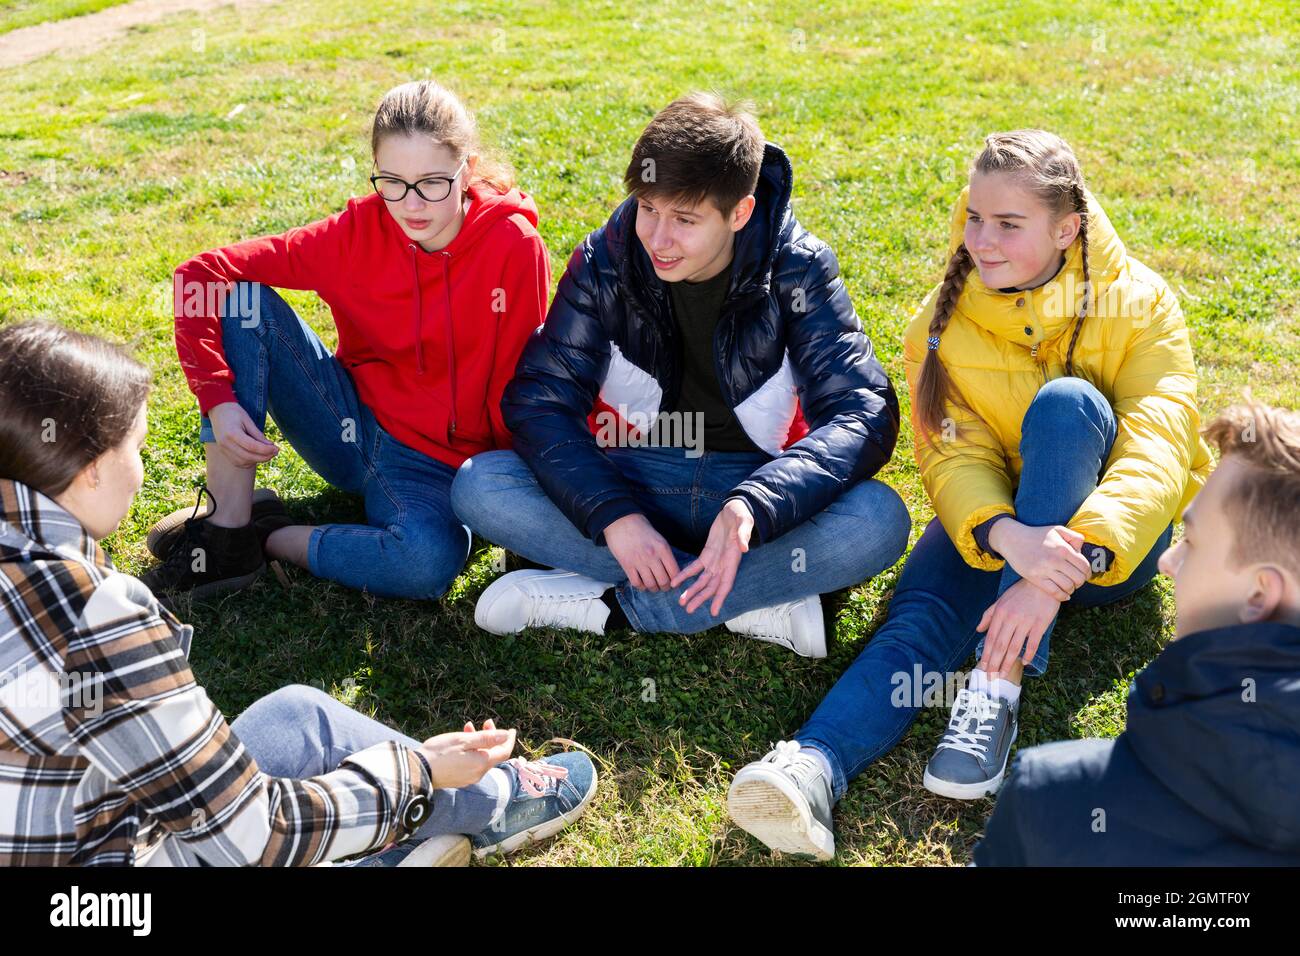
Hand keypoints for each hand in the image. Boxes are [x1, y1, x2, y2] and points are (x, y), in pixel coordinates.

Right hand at [208, 401, 278, 467]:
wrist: (218, 410)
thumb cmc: (234, 412)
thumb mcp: (248, 420)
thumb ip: (258, 434)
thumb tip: (271, 446)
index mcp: (232, 433)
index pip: (252, 446)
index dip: (266, 450)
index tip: (277, 448)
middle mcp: (226, 443)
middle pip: (248, 456)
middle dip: (264, 457)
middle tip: (275, 452)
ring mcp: (223, 449)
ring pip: (242, 462)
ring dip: (257, 461)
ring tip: (268, 454)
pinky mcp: (223, 451)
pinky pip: (237, 463)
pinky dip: (249, 462)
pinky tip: (257, 457)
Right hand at [418, 718, 515, 789]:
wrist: (418, 771)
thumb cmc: (440, 753)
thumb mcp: (464, 740)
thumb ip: (487, 738)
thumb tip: (506, 735)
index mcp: (482, 763)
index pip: (504, 752)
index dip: (509, 740)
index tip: (511, 729)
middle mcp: (478, 774)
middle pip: (492, 754)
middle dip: (492, 737)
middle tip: (486, 722)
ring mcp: (468, 778)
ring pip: (481, 757)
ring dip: (479, 742)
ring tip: (469, 727)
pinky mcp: (458, 779)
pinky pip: (471, 763)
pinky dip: (471, 751)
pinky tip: (461, 741)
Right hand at [603, 513, 679, 590]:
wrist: (621, 521)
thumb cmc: (641, 529)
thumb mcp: (658, 538)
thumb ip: (665, 554)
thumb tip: (672, 571)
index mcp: (663, 548)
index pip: (675, 572)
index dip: (676, 581)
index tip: (673, 582)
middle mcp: (652, 556)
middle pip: (664, 581)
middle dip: (665, 587)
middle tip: (663, 586)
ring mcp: (639, 561)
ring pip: (651, 584)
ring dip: (653, 588)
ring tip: (653, 586)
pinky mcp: (627, 564)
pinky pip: (636, 583)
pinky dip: (641, 586)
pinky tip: (642, 583)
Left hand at [669, 498, 753, 616]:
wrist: (733, 508)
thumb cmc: (741, 515)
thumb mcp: (745, 522)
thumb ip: (744, 534)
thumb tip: (744, 547)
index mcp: (733, 560)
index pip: (726, 584)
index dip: (719, 598)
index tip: (713, 611)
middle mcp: (724, 564)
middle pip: (711, 586)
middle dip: (700, 598)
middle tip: (688, 610)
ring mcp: (714, 560)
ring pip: (702, 580)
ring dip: (692, 591)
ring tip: (681, 602)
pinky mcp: (707, 553)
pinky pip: (694, 567)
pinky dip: (685, 575)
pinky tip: (675, 582)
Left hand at [976, 577, 1061, 674]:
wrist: (1043, 583)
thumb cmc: (1020, 592)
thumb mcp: (1001, 600)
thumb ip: (989, 615)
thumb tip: (978, 630)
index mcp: (1000, 613)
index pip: (991, 637)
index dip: (986, 653)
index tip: (983, 666)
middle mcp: (1011, 618)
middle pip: (1000, 645)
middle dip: (994, 663)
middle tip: (990, 677)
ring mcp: (1026, 621)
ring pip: (1014, 646)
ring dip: (1008, 662)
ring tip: (1003, 675)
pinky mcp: (1040, 623)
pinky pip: (1033, 642)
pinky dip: (1028, 653)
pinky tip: (1023, 662)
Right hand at [989, 519, 1090, 600]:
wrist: (1012, 539)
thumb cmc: (1036, 534)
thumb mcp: (1056, 529)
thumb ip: (1073, 536)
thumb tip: (1082, 549)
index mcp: (1063, 549)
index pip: (1084, 566)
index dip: (1088, 573)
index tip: (1085, 575)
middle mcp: (1055, 560)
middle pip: (1078, 578)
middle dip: (1081, 582)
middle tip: (1077, 581)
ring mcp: (1044, 570)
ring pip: (1068, 586)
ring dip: (1072, 589)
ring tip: (1069, 587)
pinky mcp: (1035, 578)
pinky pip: (1054, 592)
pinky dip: (1062, 596)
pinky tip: (1064, 595)